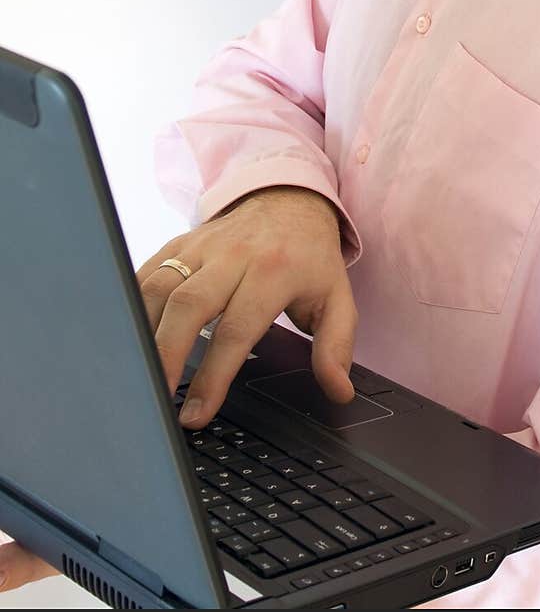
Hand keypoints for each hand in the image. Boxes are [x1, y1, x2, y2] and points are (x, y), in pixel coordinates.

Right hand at [0, 187, 355, 594]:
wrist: (290, 198)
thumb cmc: (310, 257)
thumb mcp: (337, 298)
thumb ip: (336, 345)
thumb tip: (338, 391)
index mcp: (274, 272)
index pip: (237, 328)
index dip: (214, 375)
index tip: (196, 413)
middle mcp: (234, 256)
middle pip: (189, 304)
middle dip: (167, 355)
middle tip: (157, 398)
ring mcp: (203, 245)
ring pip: (161, 286)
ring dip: (144, 332)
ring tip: (138, 377)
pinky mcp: (180, 241)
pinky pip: (148, 272)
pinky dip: (132, 305)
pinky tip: (128, 339)